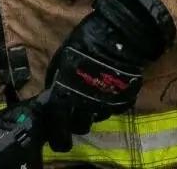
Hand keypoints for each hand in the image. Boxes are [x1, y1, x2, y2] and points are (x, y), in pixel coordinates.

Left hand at [43, 0, 173, 151]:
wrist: (120, 36)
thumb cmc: (86, 42)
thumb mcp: (62, 57)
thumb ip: (57, 78)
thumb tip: (53, 90)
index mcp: (66, 96)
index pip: (58, 128)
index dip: (57, 137)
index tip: (58, 139)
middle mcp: (85, 106)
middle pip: (80, 127)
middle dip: (77, 121)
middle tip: (77, 111)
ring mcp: (106, 105)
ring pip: (97, 116)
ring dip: (94, 109)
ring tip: (95, 93)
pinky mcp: (123, 101)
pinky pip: (114, 107)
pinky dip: (110, 101)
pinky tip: (109, 87)